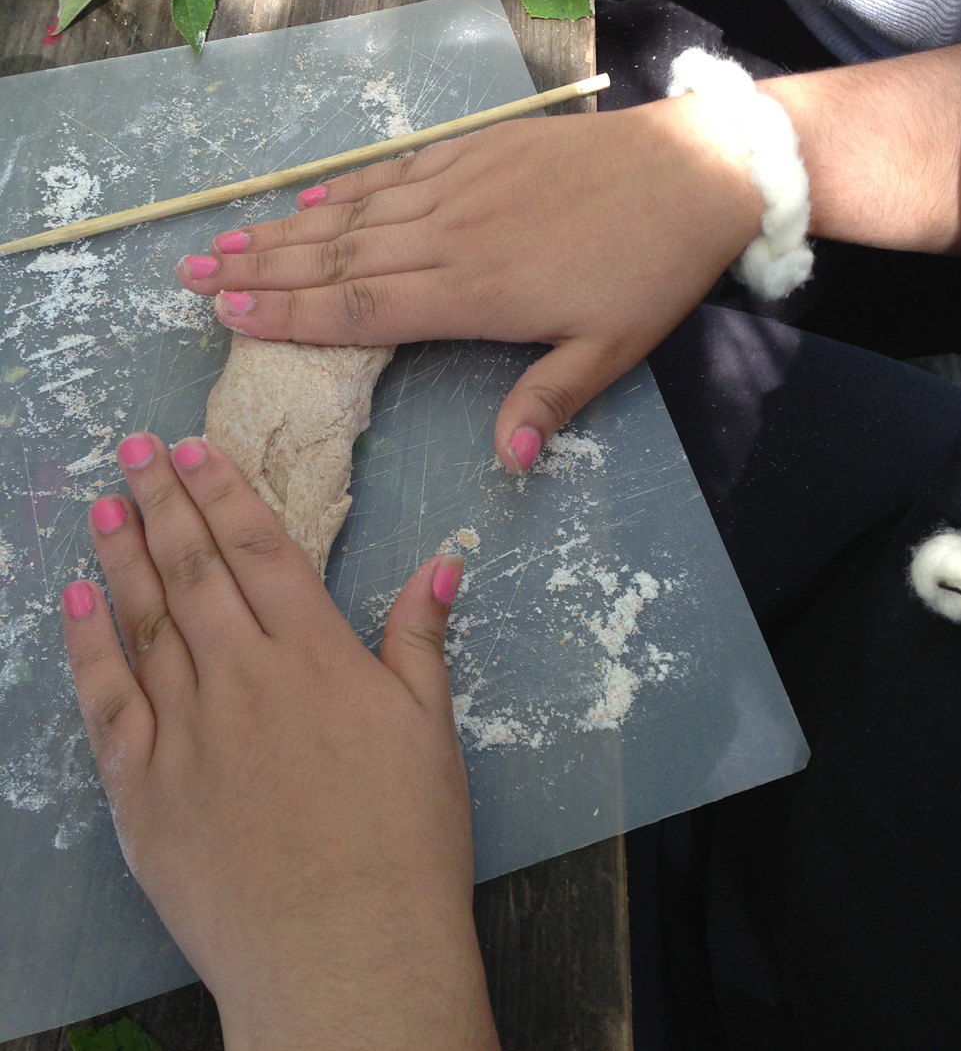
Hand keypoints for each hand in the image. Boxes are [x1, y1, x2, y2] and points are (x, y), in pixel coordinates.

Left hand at [61, 433, 498, 1050]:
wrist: (346, 957)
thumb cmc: (405, 842)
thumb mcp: (432, 730)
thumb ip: (420, 637)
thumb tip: (442, 558)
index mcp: (317, 656)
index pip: (260, 550)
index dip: (224, 493)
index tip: (195, 449)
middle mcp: (245, 677)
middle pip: (195, 570)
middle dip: (163, 502)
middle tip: (135, 449)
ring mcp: (186, 731)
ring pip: (145, 621)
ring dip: (121, 555)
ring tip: (103, 503)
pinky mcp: (143, 789)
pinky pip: (106, 702)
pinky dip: (86, 647)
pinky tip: (73, 601)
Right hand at [177, 98, 761, 471]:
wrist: (695, 169)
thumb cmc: (654, 268)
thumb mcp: (614, 349)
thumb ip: (551, 398)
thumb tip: (508, 459)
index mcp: (476, 292)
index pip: (362, 306)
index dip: (290, 314)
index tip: (228, 316)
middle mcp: (450, 235)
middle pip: (336, 256)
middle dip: (259, 271)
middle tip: (191, 278)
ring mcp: (459, 186)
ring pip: (354, 212)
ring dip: (282, 229)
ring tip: (222, 241)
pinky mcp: (477, 151)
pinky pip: (394, 173)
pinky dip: (345, 189)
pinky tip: (308, 199)